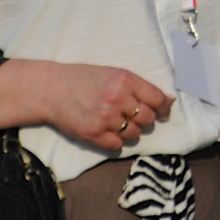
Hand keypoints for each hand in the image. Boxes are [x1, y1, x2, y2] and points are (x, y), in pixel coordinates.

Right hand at [42, 63, 173, 150]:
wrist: (51, 89)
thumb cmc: (85, 79)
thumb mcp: (115, 74)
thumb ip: (141, 87)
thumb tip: (169, 101)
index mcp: (125, 80)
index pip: (157, 99)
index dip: (163, 108)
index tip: (162, 111)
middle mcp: (117, 99)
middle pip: (148, 119)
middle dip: (146, 120)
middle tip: (135, 116)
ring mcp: (104, 118)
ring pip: (134, 134)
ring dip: (131, 131)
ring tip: (119, 123)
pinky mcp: (92, 134)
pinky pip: (117, 145)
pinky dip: (116, 141)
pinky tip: (108, 132)